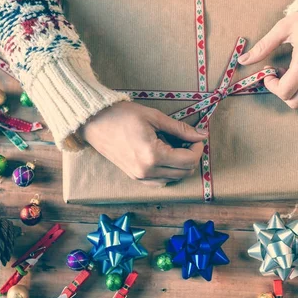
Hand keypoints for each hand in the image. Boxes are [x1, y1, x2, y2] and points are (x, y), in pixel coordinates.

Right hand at [79, 102, 205, 186]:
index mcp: (153, 155)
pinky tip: (166, 157)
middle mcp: (147, 171)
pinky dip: (169, 172)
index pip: (188, 160)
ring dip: (181, 165)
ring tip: (176, 146)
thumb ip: (180, 129)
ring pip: (174, 179)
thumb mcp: (155, 117)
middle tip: (187, 140)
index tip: (196, 136)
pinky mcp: (135, 178)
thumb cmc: (122, 115)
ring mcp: (140, 177)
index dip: (198, 148)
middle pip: (184, 172)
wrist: (94, 122)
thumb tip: (202, 135)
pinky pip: (160, 182)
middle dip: (191, 156)